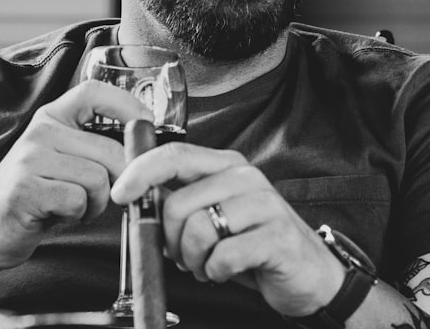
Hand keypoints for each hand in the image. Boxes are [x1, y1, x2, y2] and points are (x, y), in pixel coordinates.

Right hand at [0, 80, 152, 272]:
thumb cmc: (35, 198)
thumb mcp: (62, 162)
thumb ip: (94, 149)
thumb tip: (143, 149)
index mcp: (51, 118)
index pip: (94, 92)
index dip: (127, 104)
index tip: (146, 125)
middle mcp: (41, 131)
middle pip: (110, 149)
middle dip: (120, 180)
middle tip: (102, 197)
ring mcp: (30, 158)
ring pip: (98, 177)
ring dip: (96, 203)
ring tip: (72, 207)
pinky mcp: (25, 188)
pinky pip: (78, 200)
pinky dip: (77, 215)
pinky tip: (57, 216)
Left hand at [111, 144, 345, 316]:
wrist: (309, 274)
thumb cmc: (253, 244)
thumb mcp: (215, 215)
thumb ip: (181, 201)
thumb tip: (136, 198)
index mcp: (227, 166)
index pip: (175, 154)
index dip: (140, 172)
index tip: (120, 195)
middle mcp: (245, 177)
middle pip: (177, 204)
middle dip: (170, 241)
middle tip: (187, 256)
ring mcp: (264, 205)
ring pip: (197, 231)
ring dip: (194, 261)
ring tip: (210, 264)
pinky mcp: (277, 237)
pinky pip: (222, 257)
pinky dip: (216, 273)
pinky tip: (229, 271)